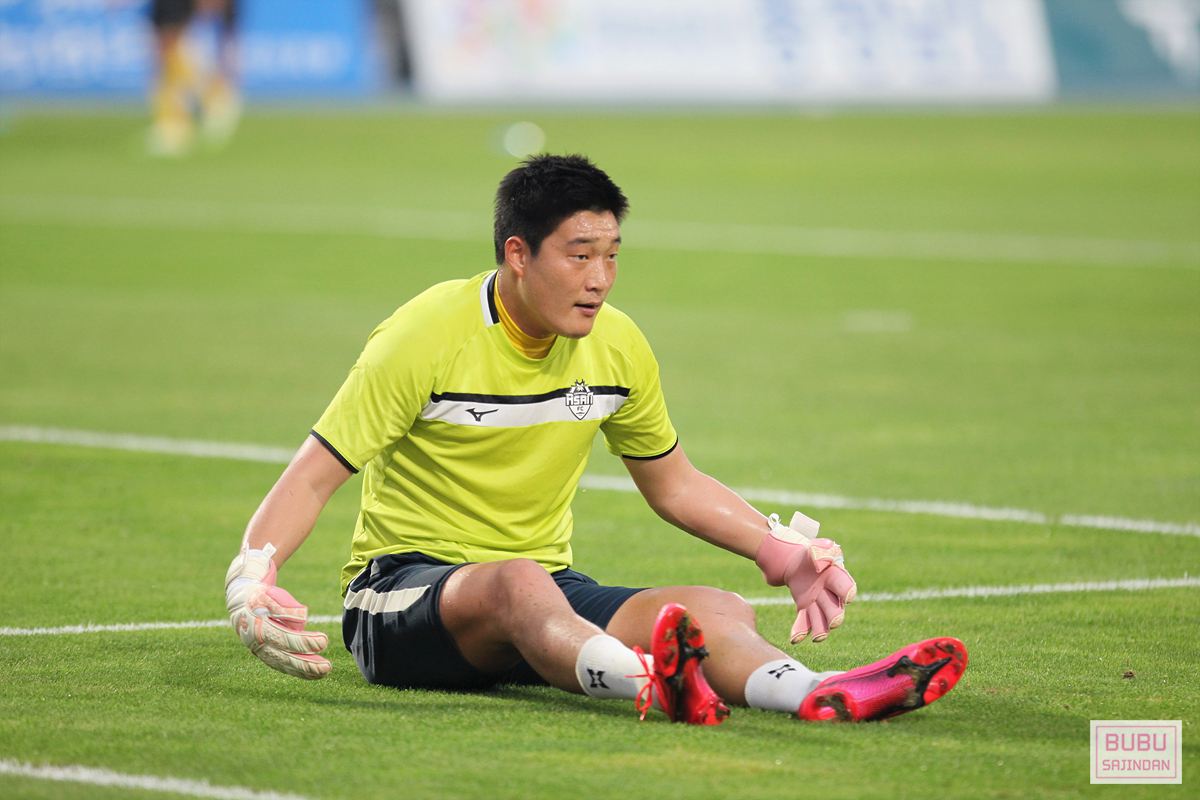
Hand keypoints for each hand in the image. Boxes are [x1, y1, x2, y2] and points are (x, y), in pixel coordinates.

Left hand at [224, 543, 331, 678]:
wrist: (243, 594)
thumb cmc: (264, 617)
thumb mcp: (276, 633)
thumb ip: (291, 642)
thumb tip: (309, 651)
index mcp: (261, 649)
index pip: (284, 663)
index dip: (304, 669)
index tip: (324, 671)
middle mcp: (257, 639)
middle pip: (283, 655)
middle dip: (305, 661)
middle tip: (327, 665)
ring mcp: (257, 621)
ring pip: (280, 636)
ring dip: (303, 641)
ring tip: (324, 641)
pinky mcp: (260, 601)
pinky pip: (278, 610)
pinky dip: (292, 615)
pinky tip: (305, 618)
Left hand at [755, 512, 856, 643]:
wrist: (794, 562)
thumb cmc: (810, 553)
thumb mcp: (816, 548)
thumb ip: (821, 551)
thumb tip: (819, 560)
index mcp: (836, 577)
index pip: (845, 585)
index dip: (848, 591)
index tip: (849, 597)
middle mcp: (830, 594)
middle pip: (834, 608)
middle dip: (835, 617)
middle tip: (833, 623)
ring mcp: (818, 604)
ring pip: (821, 620)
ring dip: (820, 630)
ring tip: (817, 638)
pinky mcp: (805, 609)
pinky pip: (804, 622)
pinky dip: (800, 631)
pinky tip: (795, 639)